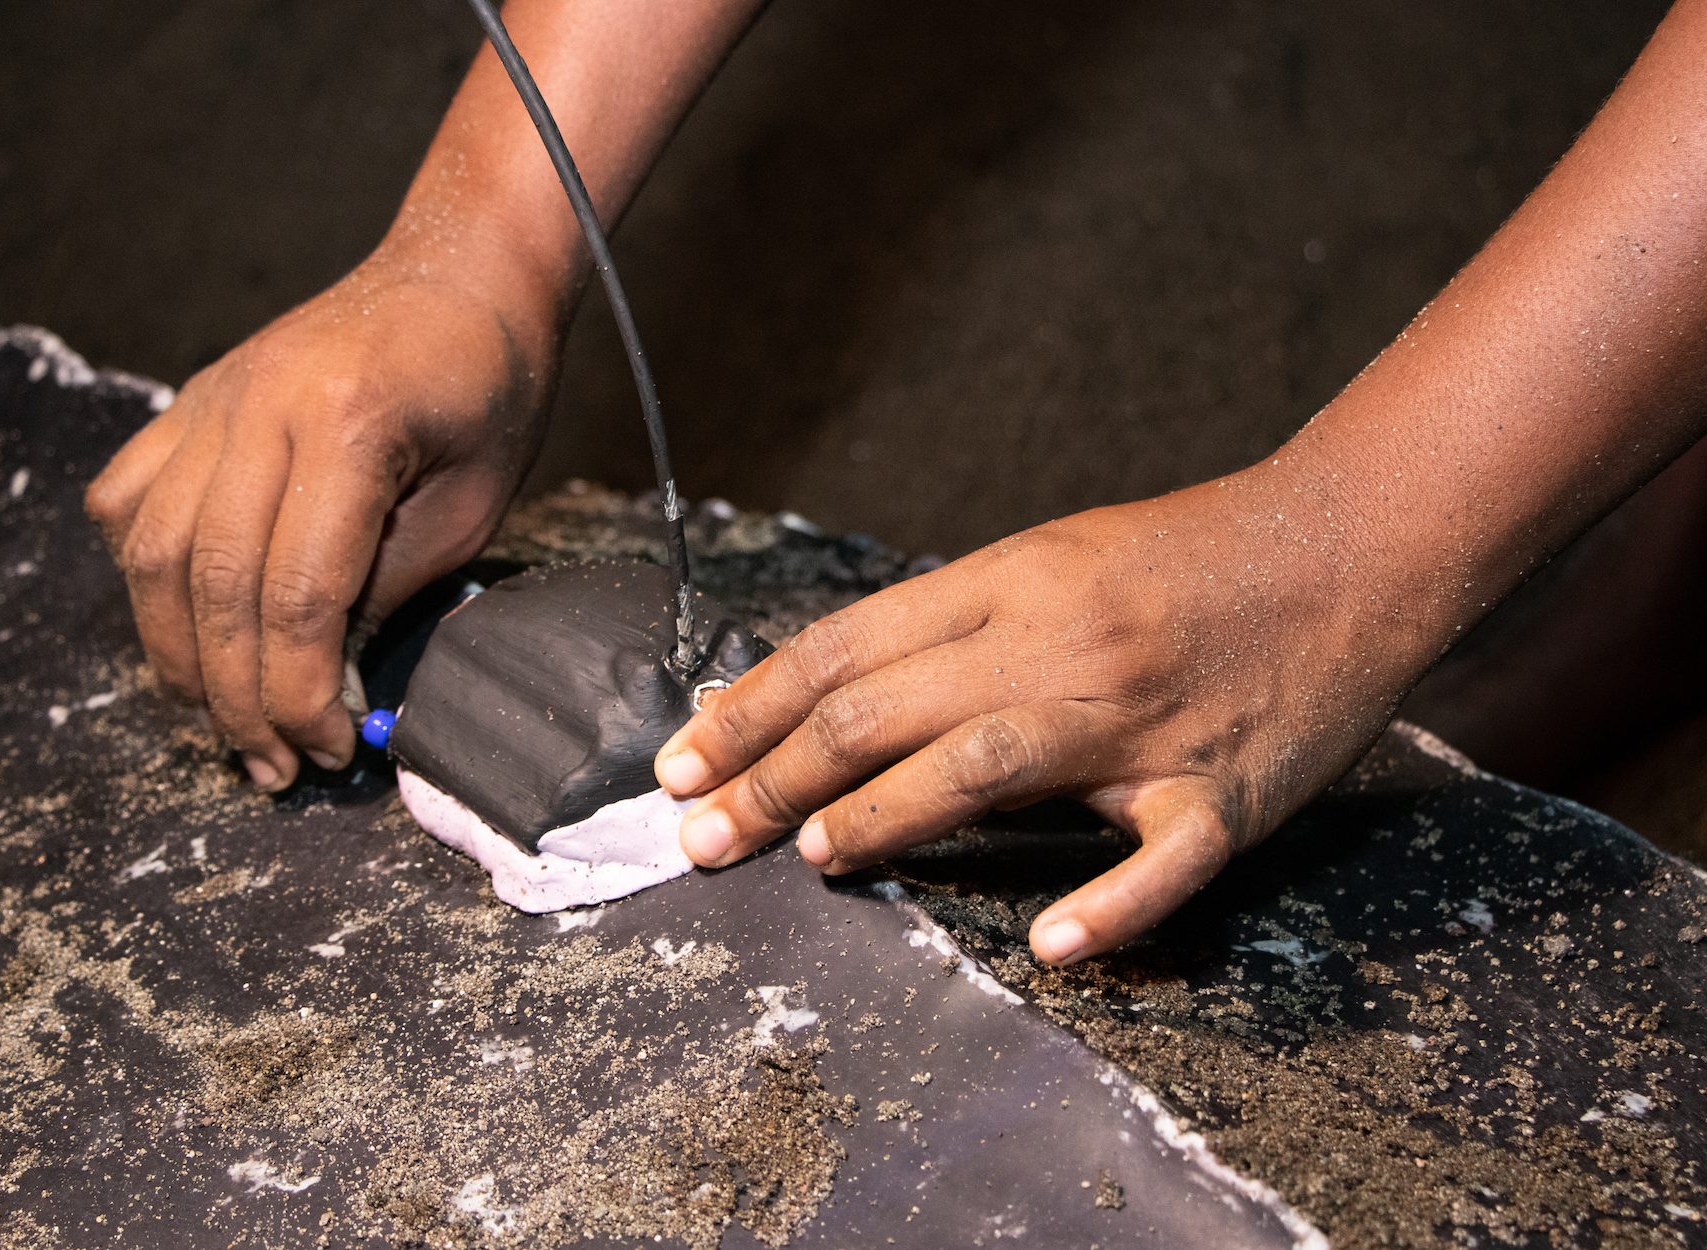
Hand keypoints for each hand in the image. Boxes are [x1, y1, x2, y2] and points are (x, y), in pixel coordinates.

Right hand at [86, 254, 554, 788]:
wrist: (461, 271)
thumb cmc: (490, 388)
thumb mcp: (474, 504)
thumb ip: (388, 588)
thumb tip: (317, 682)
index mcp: (348, 425)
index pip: (294, 595)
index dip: (298, 692)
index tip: (328, 748)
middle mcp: (259, 405)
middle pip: (210, 583)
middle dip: (235, 697)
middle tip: (273, 766)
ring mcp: (212, 398)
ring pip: (149, 551)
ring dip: (179, 655)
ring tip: (225, 721)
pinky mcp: (190, 401)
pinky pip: (127, 501)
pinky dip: (143, 577)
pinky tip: (188, 624)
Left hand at [655, 468, 1438, 964]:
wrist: (1348, 541)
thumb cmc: (1183, 557)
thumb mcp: (1049, 557)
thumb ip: (945, 623)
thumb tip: (819, 688)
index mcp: (1012, 583)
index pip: (848, 649)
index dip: (753, 709)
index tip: (683, 761)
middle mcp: (1062, 646)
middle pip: (889, 711)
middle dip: (776, 777)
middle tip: (700, 835)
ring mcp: (1144, 722)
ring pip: (990, 767)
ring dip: (888, 816)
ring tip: (814, 858)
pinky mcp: (1224, 791)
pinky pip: (1162, 859)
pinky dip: (1108, 906)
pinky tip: (1050, 943)